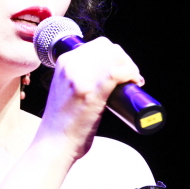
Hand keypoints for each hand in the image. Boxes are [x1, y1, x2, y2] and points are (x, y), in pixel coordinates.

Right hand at [35, 36, 142, 160]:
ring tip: (134, 81)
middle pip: (108, 48)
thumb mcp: (65, 89)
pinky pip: (116, 73)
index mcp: (64, 62)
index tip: (123, 68)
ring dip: (130, 66)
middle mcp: (70, 66)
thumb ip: (78, 78)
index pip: (98, 45)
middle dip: (124, 59)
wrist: (54, 144)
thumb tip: (104, 75)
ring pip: (114, 57)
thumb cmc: (62, 122)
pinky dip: (130, 73)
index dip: (116, 54)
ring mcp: (80, 78)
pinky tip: (134, 82)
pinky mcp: (91, 93)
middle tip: (131, 77)